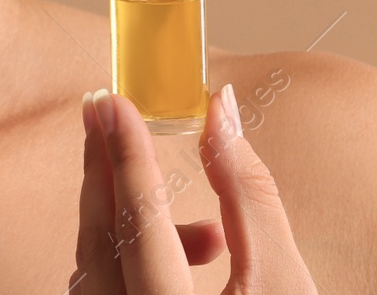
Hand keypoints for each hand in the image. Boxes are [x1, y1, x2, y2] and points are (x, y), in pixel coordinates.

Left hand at [71, 84, 317, 293]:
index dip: (126, 157)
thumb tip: (220, 110)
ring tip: (210, 237)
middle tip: (104, 110)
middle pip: (100, 244)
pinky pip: (102, 289)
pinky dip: (131, 259)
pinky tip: (193, 262)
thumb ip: (248, 193)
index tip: (113, 101)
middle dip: (104, 171)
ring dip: (127, 222)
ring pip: (94, 269)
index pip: (141, 227)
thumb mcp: (283, 279)